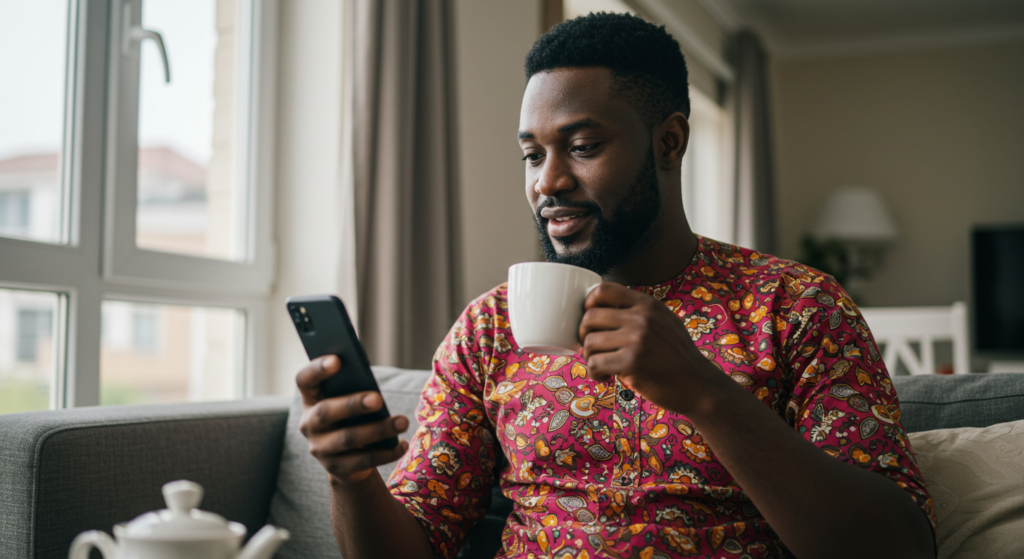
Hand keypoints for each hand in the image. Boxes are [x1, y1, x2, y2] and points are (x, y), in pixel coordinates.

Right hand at [296, 355, 410, 484]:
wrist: (347, 459)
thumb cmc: (351, 417)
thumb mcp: (348, 400)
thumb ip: (353, 389)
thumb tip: (373, 386)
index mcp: (311, 399)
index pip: (304, 380)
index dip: (317, 369)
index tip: (337, 360)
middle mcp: (309, 424)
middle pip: (325, 412)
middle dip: (352, 404)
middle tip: (378, 399)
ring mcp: (320, 449)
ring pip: (348, 439)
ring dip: (377, 430)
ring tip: (402, 422)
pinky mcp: (336, 468)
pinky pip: (362, 460)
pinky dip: (385, 453)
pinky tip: (402, 445)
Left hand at [578, 282, 724, 413]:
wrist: (699, 385)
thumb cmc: (677, 356)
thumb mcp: (664, 322)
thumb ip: (638, 312)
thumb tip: (599, 308)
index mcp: (647, 305)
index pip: (603, 290)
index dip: (588, 304)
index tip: (591, 321)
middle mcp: (642, 318)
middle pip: (590, 317)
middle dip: (583, 335)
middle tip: (592, 349)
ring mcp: (637, 340)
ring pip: (589, 343)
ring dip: (589, 358)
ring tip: (601, 366)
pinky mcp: (632, 363)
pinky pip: (595, 364)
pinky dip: (594, 373)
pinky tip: (605, 378)